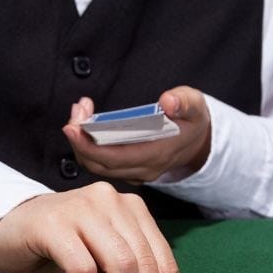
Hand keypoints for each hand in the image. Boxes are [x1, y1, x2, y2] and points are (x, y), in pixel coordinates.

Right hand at [0, 182, 186, 272]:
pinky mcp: (54, 223)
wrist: (4, 232)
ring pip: (122, 265)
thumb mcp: (100, 272)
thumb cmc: (56, 254)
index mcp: (132, 211)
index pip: (163, 261)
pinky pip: (82, 268)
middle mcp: (113, 202)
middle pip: (147, 264)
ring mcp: (84, 208)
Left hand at [61, 86, 210, 184]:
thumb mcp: (195, 106)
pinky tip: (86, 123)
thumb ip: (184, 102)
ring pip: (97, 165)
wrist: (199, 143)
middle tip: (75, 113)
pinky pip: (102, 163)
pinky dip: (89, 145)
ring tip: (80, 112)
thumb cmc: (193, 121)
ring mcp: (135, 171)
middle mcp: (143, 168)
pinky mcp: (129, 168)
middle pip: (100, 164)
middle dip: (80, 140)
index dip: (89, 146)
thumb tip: (167, 101)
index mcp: (157, 155)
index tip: (73, 128)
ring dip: (82, 142)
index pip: (115, 158)